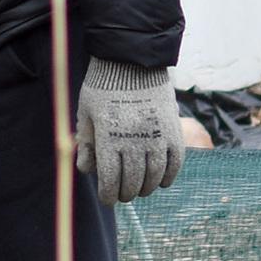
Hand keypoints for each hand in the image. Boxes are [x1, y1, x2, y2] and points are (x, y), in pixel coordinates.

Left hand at [75, 59, 183, 205]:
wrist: (131, 62)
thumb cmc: (102, 88)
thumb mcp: (86, 114)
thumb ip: (85, 143)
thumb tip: (86, 171)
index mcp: (108, 138)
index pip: (109, 180)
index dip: (108, 195)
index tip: (108, 199)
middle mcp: (133, 139)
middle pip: (132, 181)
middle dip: (126, 193)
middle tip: (123, 195)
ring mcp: (156, 136)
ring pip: (154, 175)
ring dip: (147, 188)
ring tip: (141, 189)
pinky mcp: (173, 130)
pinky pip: (175, 162)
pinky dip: (169, 176)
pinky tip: (161, 181)